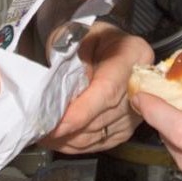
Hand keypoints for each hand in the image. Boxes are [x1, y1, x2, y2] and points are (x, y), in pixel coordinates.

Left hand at [41, 23, 153, 151]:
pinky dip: (77, 145)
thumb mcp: (74, 36)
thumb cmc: (83, 35)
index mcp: (134, 52)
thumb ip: (70, 63)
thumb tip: (60, 99)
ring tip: (43, 136)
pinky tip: (58, 139)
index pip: (107, 90)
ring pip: (102, 134)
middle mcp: (142, 83)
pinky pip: (101, 143)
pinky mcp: (128, 126)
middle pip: (105, 116)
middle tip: (39, 131)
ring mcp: (137, 108)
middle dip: (70, 128)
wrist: (97, 43)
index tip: (57, 125)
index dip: (82, 111)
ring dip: (70, 139)